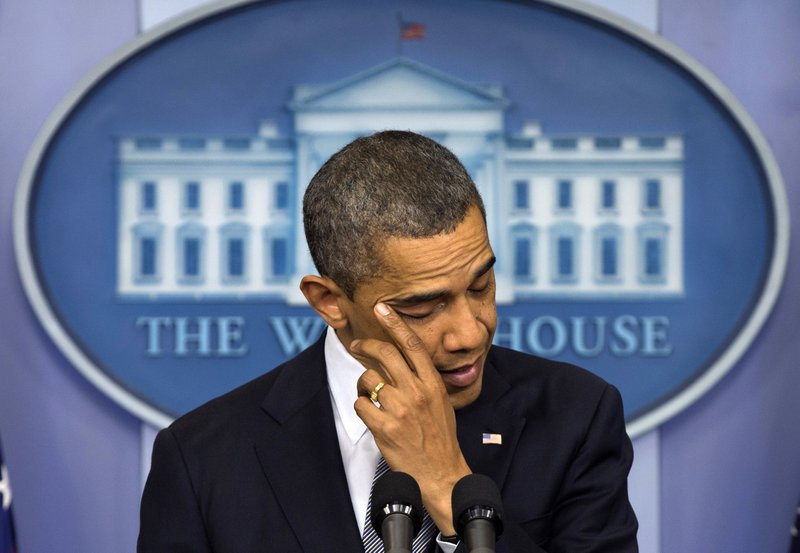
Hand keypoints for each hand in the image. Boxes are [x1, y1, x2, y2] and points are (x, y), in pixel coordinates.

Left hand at [351, 302, 471, 535]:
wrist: (440, 472)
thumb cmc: (440, 436)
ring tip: (371, 396)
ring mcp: (400, 409)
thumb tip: (402, 360)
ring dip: (364, 385)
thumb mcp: (441, 401)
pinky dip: (362, 407)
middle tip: (357, 344)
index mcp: (433, 383)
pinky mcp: (385, 428)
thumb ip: (424, 379)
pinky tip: (371, 415)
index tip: (382, 308)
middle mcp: (417, 392)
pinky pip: (361, 404)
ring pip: (368, 379)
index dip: (395, 323)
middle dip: (366, 345)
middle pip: (385, 354)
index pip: (412, 345)